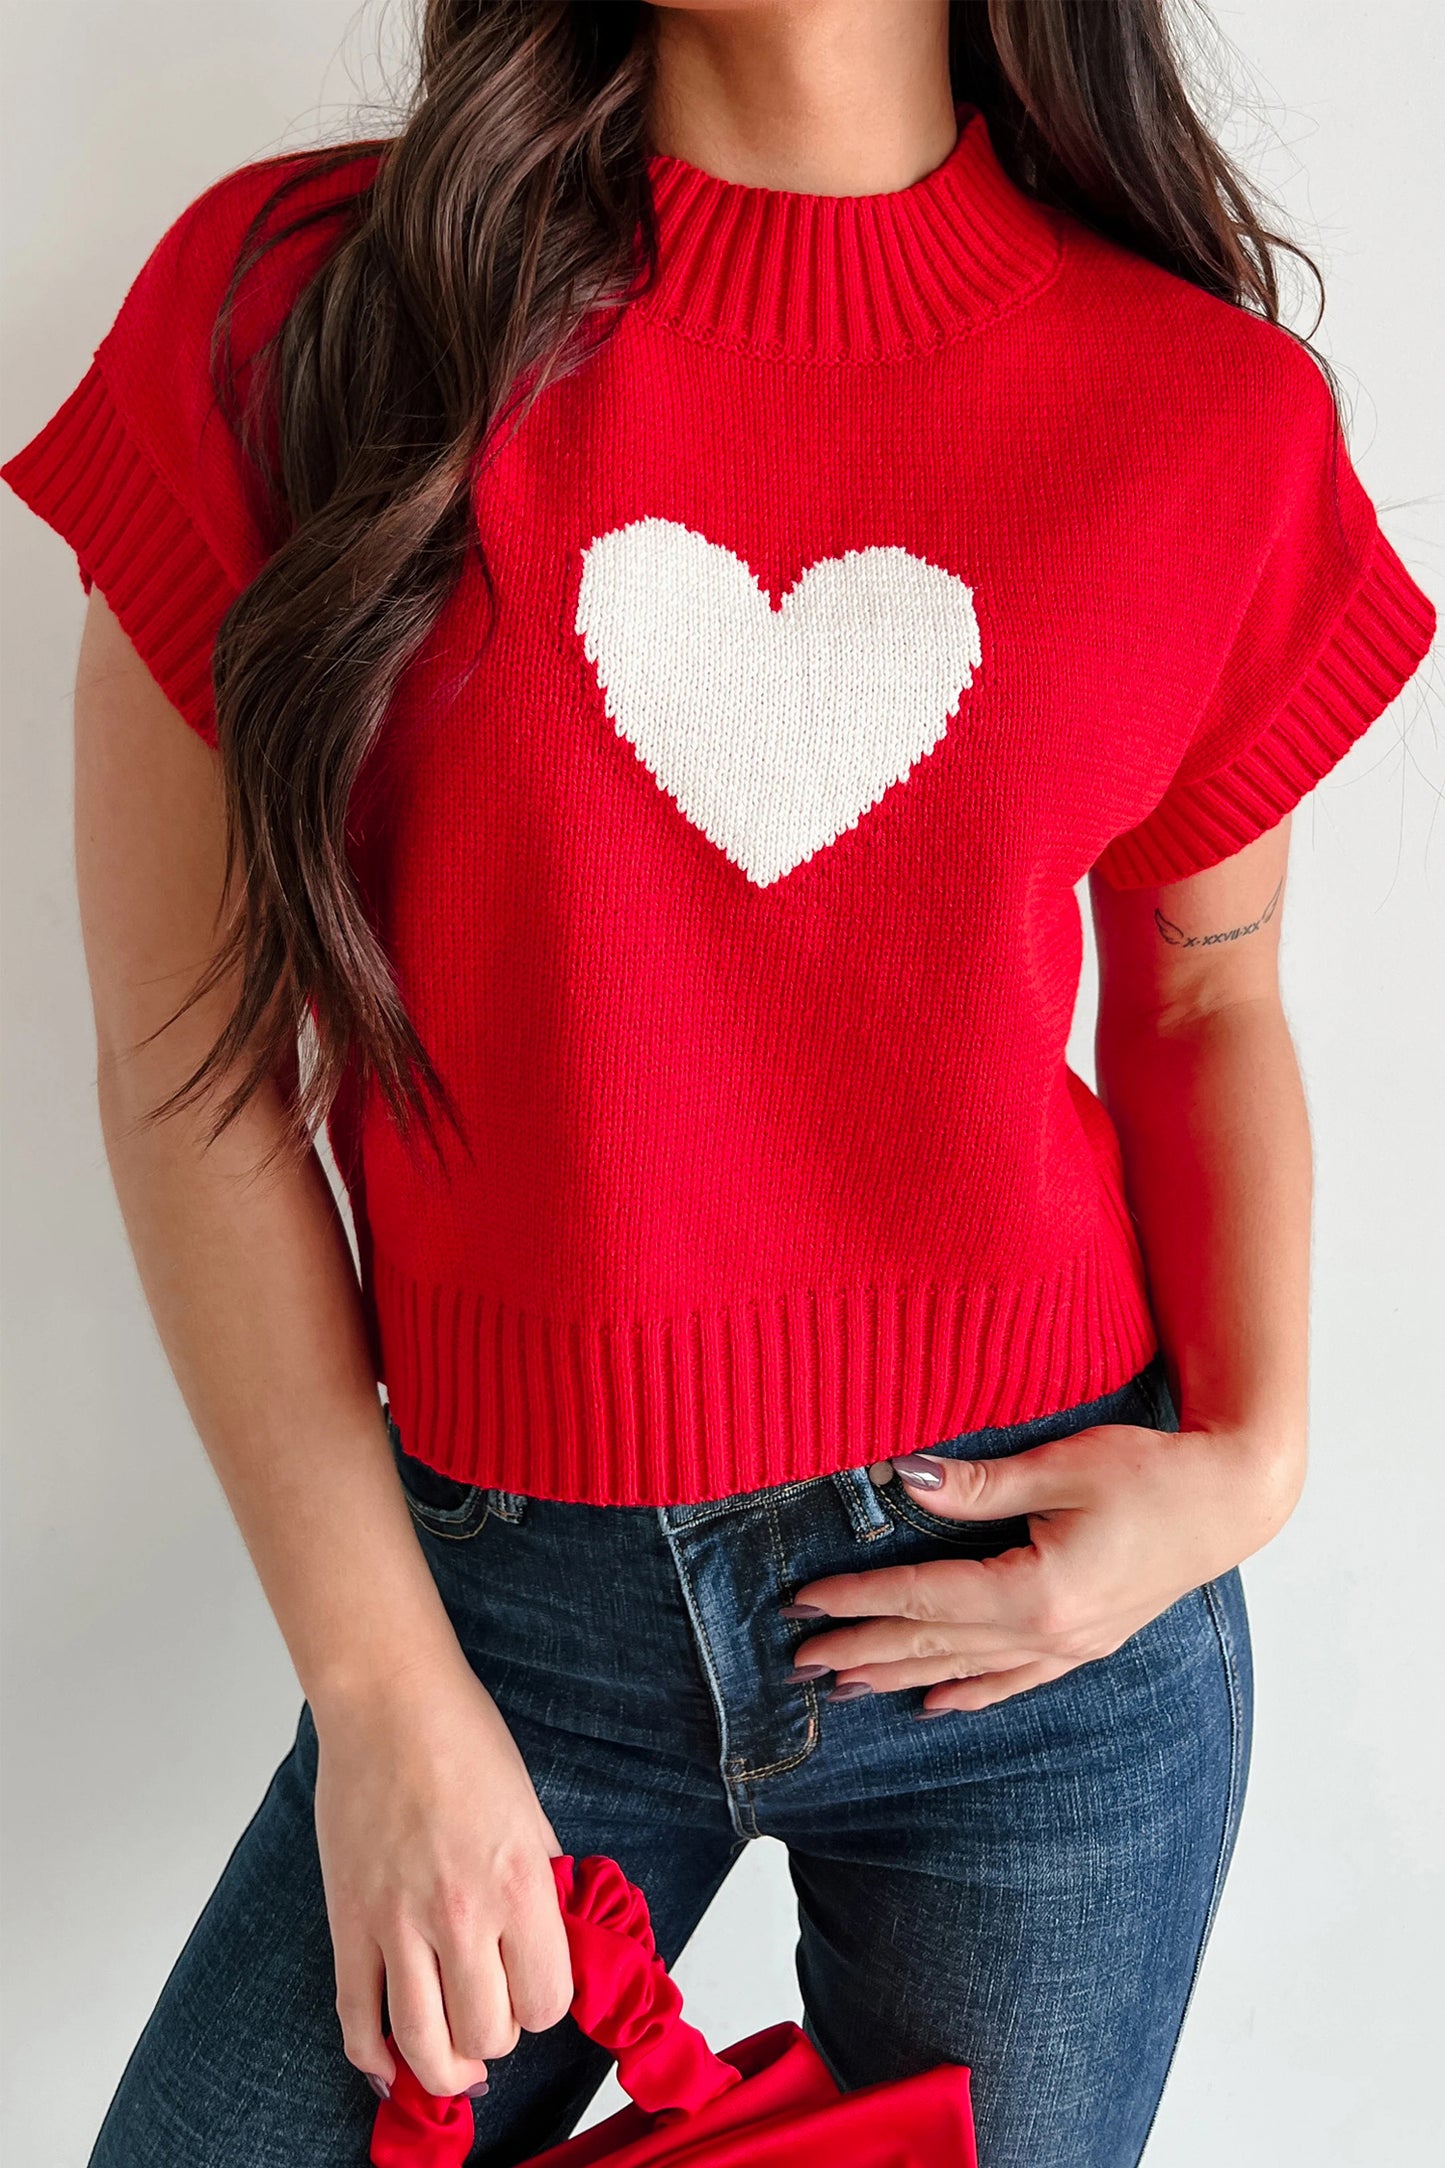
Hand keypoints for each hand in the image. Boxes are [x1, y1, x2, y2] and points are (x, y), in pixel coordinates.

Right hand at [313, 1649, 571, 2101]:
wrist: (388, 1703)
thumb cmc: (464, 1741)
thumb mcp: (531, 1812)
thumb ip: (540, 1884)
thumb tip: (548, 1943)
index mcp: (519, 1883)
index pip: (548, 2001)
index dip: (545, 2005)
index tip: (535, 1988)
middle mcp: (461, 1912)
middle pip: (489, 2034)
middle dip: (498, 2035)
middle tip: (494, 2010)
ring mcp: (397, 1922)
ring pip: (423, 2044)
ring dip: (445, 2067)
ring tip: (455, 2062)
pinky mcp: (348, 1921)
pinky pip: (356, 2018)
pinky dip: (373, 2058)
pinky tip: (390, 2065)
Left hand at [789, 1418, 1303, 1713]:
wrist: (1231, 1499)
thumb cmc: (1153, 1472)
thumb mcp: (1061, 1466)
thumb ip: (977, 1486)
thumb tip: (901, 1478)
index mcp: (1037, 1591)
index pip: (924, 1599)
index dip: (859, 1600)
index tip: (804, 1604)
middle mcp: (1049, 1634)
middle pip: (934, 1645)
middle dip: (862, 1650)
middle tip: (799, 1661)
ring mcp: (1070, 1647)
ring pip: (965, 1669)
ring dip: (900, 1677)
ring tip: (844, 1688)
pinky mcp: (1087, 1643)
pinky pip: (1013, 1680)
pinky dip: (968, 1692)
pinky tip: (935, 1703)